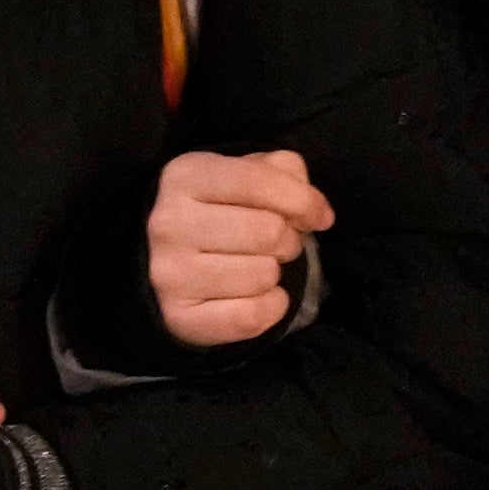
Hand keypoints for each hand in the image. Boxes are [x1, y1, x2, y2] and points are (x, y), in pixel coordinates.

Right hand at [143, 145, 332, 348]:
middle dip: (288, 240)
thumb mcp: (247, 175)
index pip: (259, 181)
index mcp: (185, 176)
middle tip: (276, 244)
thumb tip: (315, 209)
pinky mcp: (180, 317)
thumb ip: (283, 172)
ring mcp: (169, 273)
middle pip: (268, 232)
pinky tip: (256, 295)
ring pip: (263, 275)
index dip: (304, 201)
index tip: (320, 217)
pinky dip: (270, 307)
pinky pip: (253, 316)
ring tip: (256, 265)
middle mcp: (169, 223)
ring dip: (274, 273)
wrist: (173, 262)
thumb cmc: (222, 211)